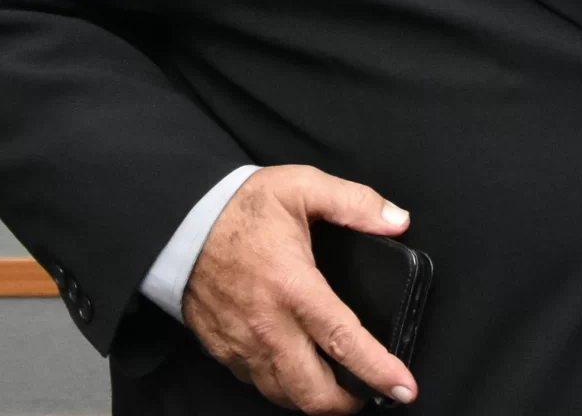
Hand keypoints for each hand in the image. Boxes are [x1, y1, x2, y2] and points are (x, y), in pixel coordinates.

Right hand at [183, 165, 418, 411]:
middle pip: (313, 391)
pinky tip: (295, 368)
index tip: (403, 388)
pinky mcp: (222, 349)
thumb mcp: (303, 186)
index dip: (378, 371)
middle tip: (370, 392)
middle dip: (347, 404)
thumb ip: (355, 203)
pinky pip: (256, 382)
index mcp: (294, 287)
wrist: (178, 222)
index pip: (344, 342)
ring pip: (284, 395)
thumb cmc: (240, 206)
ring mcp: (241, 344)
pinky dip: (281, 385)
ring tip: (337, 385)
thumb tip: (397, 221)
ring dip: (314, 398)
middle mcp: (268, 326)